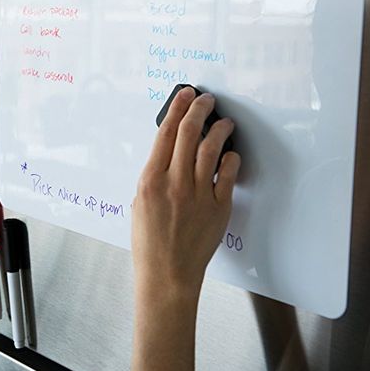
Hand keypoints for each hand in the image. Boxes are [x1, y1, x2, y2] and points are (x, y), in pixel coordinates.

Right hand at [132, 86, 240, 298]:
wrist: (167, 275)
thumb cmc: (150, 243)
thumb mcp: (138, 203)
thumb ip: (154, 176)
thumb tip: (170, 151)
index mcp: (150, 180)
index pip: (165, 132)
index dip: (177, 108)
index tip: (185, 95)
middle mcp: (174, 184)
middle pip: (189, 132)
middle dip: (199, 108)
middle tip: (207, 100)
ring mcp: (198, 195)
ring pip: (211, 148)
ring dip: (219, 129)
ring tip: (224, 122)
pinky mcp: (218, 207)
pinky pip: (229, 174)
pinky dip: (231, 158)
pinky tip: (230, 153)